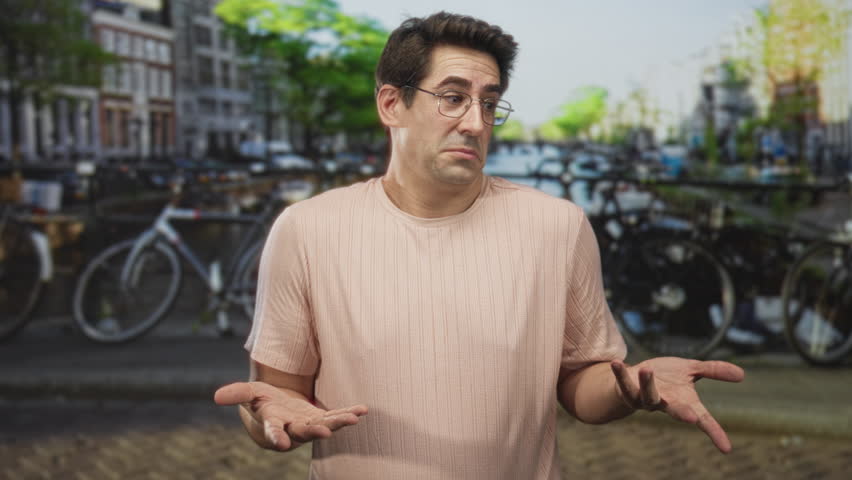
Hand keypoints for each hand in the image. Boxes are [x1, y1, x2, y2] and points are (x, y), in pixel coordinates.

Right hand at [214, 381, 367, 450]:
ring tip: (353, 418)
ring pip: (325, 426)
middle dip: (315, 432)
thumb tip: (216, 396)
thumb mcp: (249, 394)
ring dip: (339, 423)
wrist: (278, 411)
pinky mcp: (321, 420)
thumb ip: (236, 394)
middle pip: (304, 432)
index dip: (277, 437)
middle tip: (325, 433)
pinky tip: (362, 411)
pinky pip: (336, 417)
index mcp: (273, 423)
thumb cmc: (262, 402)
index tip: (282, 443)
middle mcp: (293, 428)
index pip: (274, 432)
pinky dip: (348, 414)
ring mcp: (309, 425)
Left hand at [610, 357, 743, 452]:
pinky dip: (619, 374)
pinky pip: (623, 383)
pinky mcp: (627, 390)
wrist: (636, 377)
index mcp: (683, 402)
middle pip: (674, 411)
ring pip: (648, 395)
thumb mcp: (691, 370)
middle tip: (690, 418)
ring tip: (647, 370)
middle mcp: (665, 403)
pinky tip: (616, 362)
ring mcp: (645, 399)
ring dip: (647, 384)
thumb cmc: (667, 377)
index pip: (703, 419)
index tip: (727, 449)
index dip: (715, 432)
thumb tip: (742, 374)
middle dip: (681, 414)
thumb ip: (714, 371)